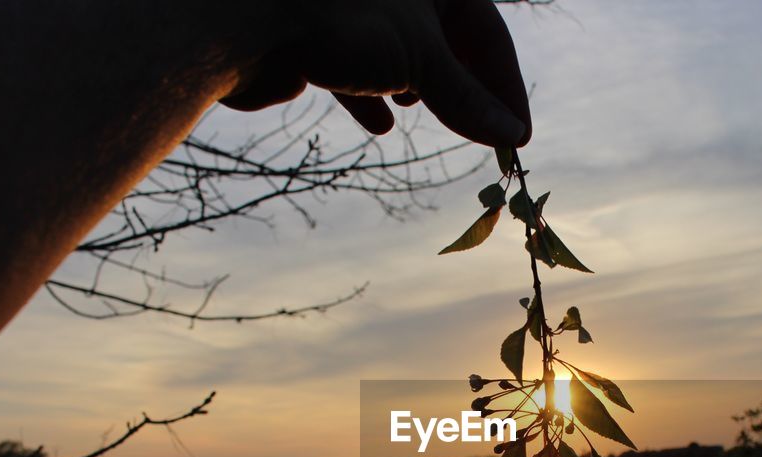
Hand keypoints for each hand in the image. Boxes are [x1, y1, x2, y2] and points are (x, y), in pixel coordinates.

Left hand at [221, 0, 530, 147]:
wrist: (245, 22)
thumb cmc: (341, 22)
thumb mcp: (420, 61)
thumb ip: (466, 98)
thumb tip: (510, 136)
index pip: (489, 34)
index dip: (506, 88)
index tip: (517, 138)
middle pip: (447, 45)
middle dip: (461, 91)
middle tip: (481, 138)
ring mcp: (357, 12)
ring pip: (402, 56)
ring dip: (416, 90)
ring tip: (417, 110)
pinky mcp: (320, 36)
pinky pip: (358, 68)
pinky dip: (371, 96)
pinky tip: (379, 123)